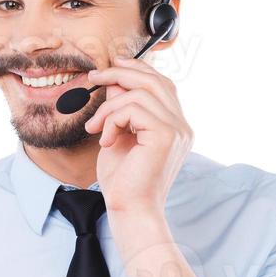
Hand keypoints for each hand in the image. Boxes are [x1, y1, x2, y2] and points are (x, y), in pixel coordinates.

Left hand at [84, 55, 193, 213]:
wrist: (130, 210)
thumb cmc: (123, 182)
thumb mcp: (119, 136)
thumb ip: (121, 110)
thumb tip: (115, 81)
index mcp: (175, 127)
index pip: (161, 85)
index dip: (137, 69)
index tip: (112, 66)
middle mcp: (182, 126)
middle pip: (155, 81)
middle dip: (121, 73)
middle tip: (94, 77)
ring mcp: (177, 130)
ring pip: (140, 93)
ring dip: (109, 106)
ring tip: (95, 127)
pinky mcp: (165, 135)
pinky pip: (132, 108)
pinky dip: (111, 119)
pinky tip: (105, 140)